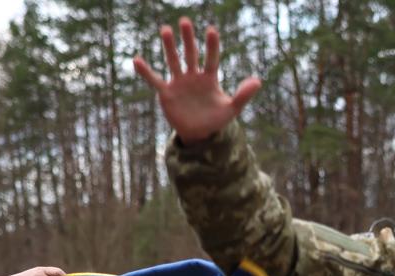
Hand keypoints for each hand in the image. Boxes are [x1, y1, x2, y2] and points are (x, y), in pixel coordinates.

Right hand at [134, 17, 261, 143]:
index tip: (211, 30)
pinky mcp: (167, 93)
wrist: (199, 134)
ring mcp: (179, 83)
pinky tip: (136, 60)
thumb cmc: (216, 119)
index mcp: (210, 78)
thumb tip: (258, 81)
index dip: (212, 46)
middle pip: (191, 54)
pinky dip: (146, 72)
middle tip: (185, 21)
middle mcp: (193, 77)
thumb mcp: (232, 109)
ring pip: (174, 61)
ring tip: (166, 29)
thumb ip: (243, 95)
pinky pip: (155, 80)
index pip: (212, 58)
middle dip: (188, 39)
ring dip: (170, 47)